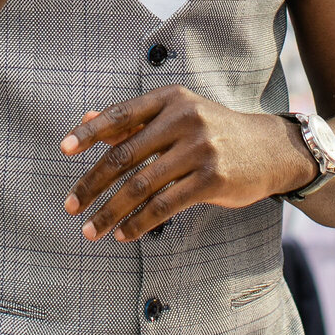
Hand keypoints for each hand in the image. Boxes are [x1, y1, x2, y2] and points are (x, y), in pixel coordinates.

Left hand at [61, 86, 314, 239]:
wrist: (271, 149)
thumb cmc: (213, 131)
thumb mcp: (177, 114)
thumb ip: (133, 119)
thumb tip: (85, 120)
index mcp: (170, 99)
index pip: (120, 115)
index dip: (89, 133)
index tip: (63, 150)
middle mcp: (184, 119)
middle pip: (125, 155)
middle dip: (93, 183)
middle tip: (70, 205)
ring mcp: (200, 149)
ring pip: (141, 185)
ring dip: (111, 211)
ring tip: (91, 230)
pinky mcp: (212, 179)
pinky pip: (164, 205)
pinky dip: (139, 223)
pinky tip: (124, 234)